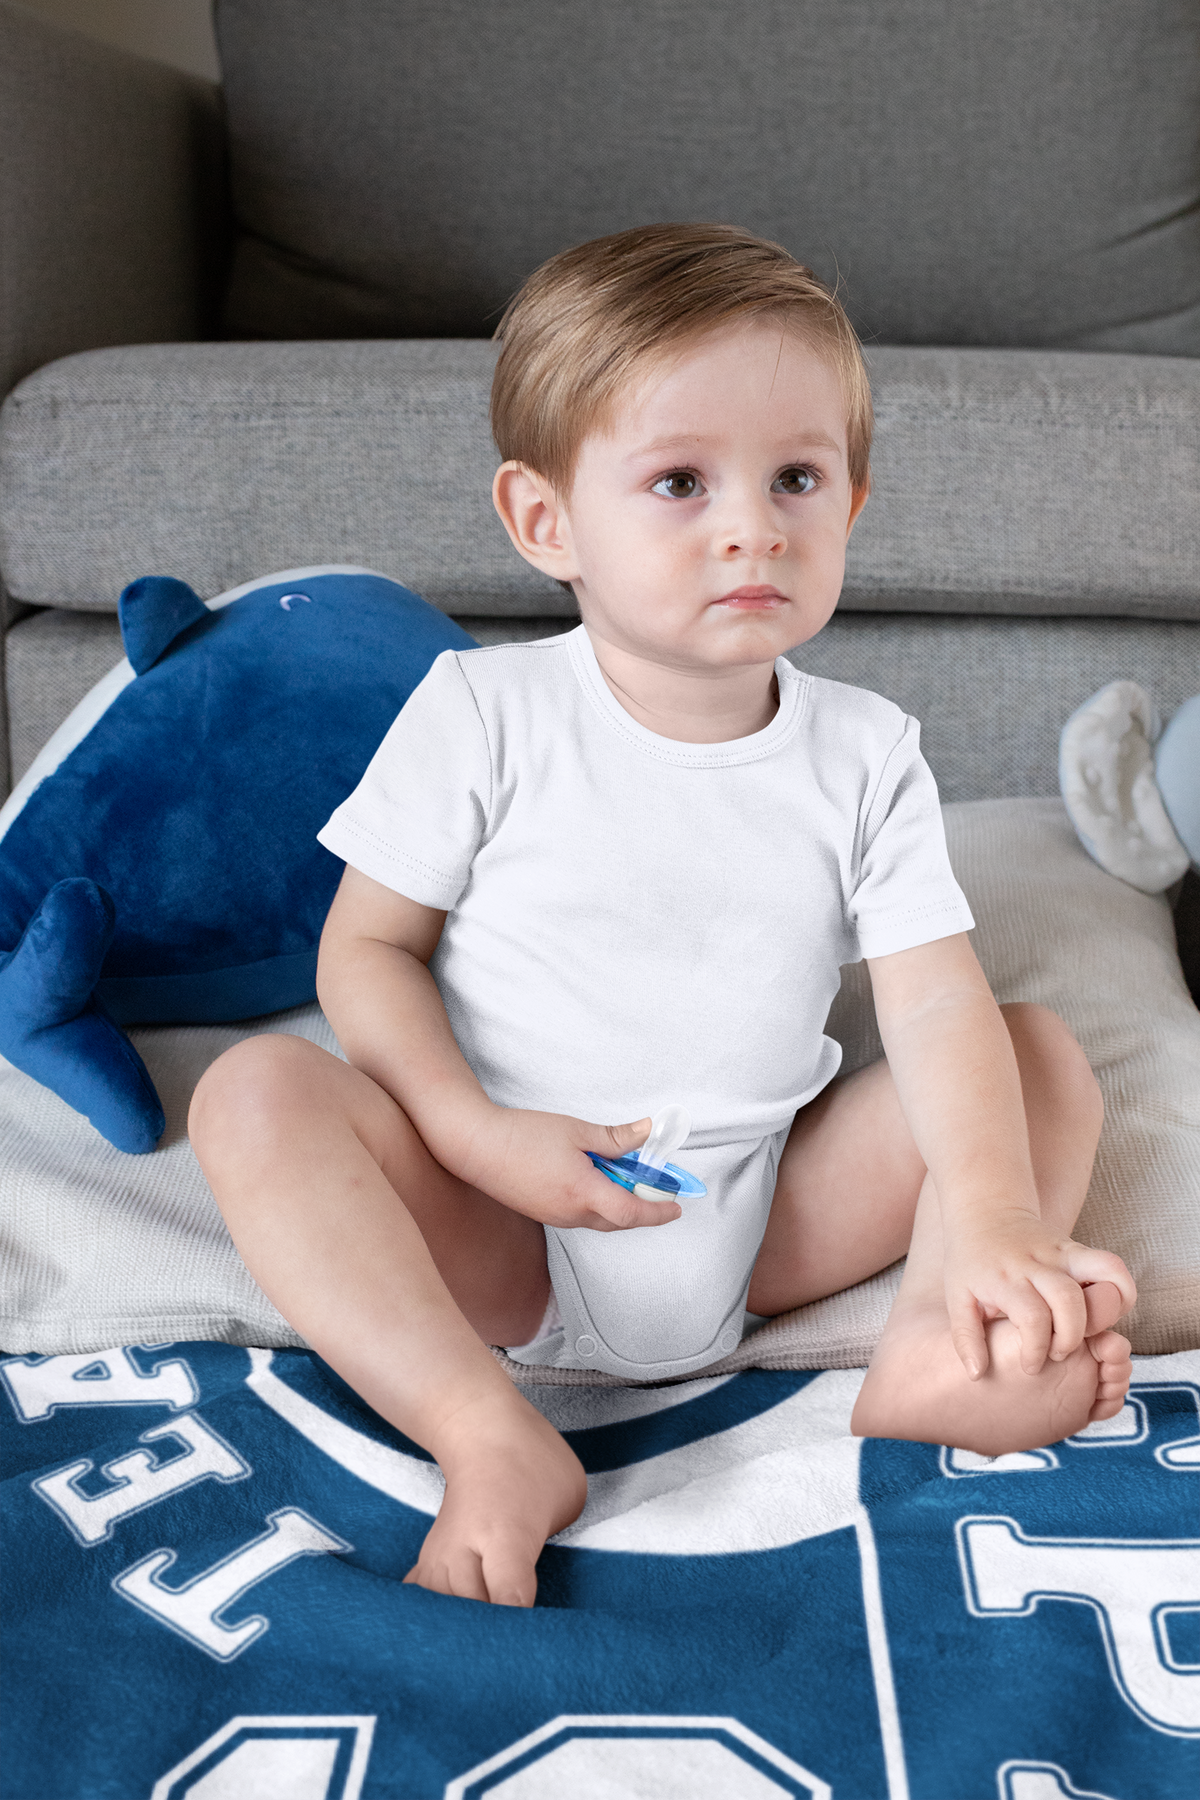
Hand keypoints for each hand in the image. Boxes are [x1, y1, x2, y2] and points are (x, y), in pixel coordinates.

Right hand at [453, 1107, 681, 1231]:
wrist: (475, 1146)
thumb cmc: (523, 1135)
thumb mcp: (576, 1130)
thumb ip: (615, 1138)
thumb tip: (647, 1133)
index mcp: (583, 1192)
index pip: (632, 1212)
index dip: (658, 1211)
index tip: (677, 1207)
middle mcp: (570, 1213)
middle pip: (619, 1221)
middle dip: (643, 1208)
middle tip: (658, 1189)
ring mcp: (554, 1217)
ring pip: (599, 1219)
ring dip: (618, 1205)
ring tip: (624, 1176)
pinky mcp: (542, 1213)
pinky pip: (580, 1215)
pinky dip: (597, 1203)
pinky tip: (595, 1179)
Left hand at [943, 1209, 1136, 1377]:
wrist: (987, 1211)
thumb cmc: (971, 1262)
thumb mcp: (957, 1298)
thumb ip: (965, 1338)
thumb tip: (978, 1374)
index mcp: (1005, 1278)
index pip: (1033, 1317)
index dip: (1037, 1349)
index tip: (1030, 1365)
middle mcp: (1036, 1263)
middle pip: (1070, 1299)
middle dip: (1070, 1337)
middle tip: (1057, 1352)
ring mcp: (1061, 1252)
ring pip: (1101, 1275)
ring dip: (1105, 1313)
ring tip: (1088, 1333)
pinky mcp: (1078, 1248)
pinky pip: (1113, 1266)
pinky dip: (1122, 1291)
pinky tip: (1106, 1312)